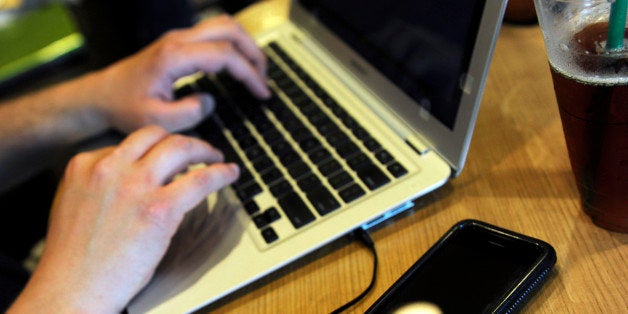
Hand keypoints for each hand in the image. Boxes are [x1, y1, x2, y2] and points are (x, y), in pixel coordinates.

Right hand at [8, 126, 238, 312]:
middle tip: (196, 151)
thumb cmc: (74, 259)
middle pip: (155, 136)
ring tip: (215, 157)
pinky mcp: (159, 208)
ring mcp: (135, 185)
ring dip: (203, 149)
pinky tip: (230, 173)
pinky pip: (201, 179)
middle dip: (180, 140)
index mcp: (85, 165)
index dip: (153, 151)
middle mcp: (111, 168)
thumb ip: (101, 185)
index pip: (130, 143)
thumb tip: (135, 178)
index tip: (166, 159)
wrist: (72, 289)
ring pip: (180, 148)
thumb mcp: (75, 204)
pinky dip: (221, 173)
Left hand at [96, 14, 269, 132]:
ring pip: (224, 26)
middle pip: (229, 29)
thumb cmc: (125, 107)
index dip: (249, 74)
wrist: (103, 95)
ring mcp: (179, 38)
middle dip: (254, 53)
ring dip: (245, 46)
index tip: (262, 93)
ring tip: (256, 72)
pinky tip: (238, 67)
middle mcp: (178, 40)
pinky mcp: (179, 43)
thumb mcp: (156, 121)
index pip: (225, 55)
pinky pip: (214, 34)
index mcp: (174, 57)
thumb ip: (189, 113)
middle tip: (264, 79)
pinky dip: (233, 47)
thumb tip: (210, 101)